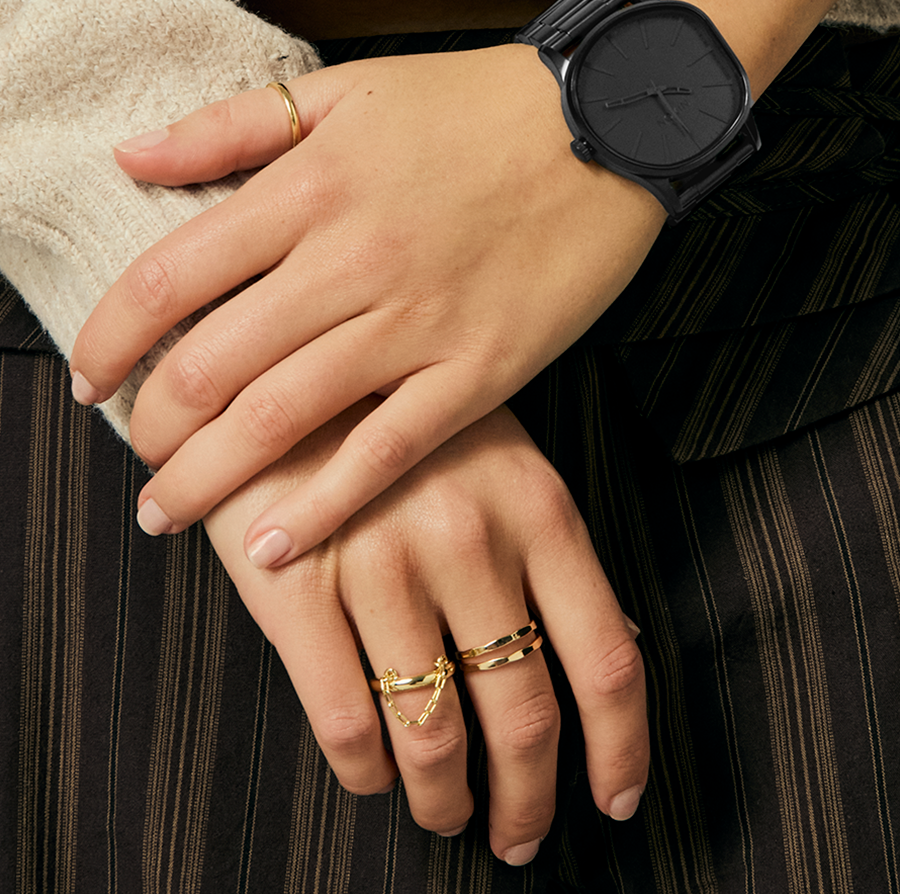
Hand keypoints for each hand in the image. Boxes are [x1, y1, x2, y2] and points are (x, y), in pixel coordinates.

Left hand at [71, 44, 664, 558]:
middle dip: (153, 429)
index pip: (169, 279)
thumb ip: (230, 125)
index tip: (89, 378)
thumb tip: (128, 155)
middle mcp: (348, 260)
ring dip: (209, 481)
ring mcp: (417, 322)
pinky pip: (385, 455)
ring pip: (283, 421)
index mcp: (306, 188)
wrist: (611, 121)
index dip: (109, 340)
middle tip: (138, 460)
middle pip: (211, 367)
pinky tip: (272, 545)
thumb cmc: (474, 103)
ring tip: (169, 514)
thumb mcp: (346, 90)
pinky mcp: (481, 370)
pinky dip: (321, 508)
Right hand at [202, 402, 647, 859]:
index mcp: (536, 507)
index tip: (615, 800)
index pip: (606, 658)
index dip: (620, 749)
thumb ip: (550, 551)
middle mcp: (468, 538)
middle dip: (525, 800)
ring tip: (443, 812)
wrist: (278, 369)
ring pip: (431, 735)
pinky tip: (372, 773)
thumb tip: (615, 649)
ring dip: (442, 798)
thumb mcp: (499, 459)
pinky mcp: (296, 586)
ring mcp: (380, 563)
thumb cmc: (401, 422)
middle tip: (516, 835)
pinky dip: (365, 771)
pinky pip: (345, 723)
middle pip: (522, 714)